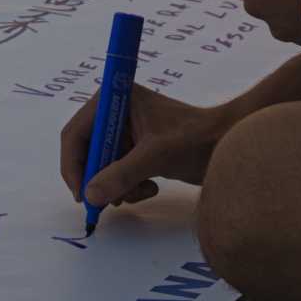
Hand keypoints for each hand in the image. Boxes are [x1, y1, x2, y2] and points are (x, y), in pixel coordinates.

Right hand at [60, 83, 232, 210]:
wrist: (227, 144)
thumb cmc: (196, 139)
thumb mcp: (156, 155)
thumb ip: (121, 174)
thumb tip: (90, 195)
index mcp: (116, 98)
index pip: (75, 134)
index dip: (73, 165)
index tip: (82, 194)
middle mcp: (115, 112)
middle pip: (85, 154)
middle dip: (99, 179)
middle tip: (107, 203)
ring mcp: (125, 132)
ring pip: (100, 169)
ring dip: (117, 186)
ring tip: (142, 190)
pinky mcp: (135, 149)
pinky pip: (115, 175)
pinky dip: (128, 187)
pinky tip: (151, 187)